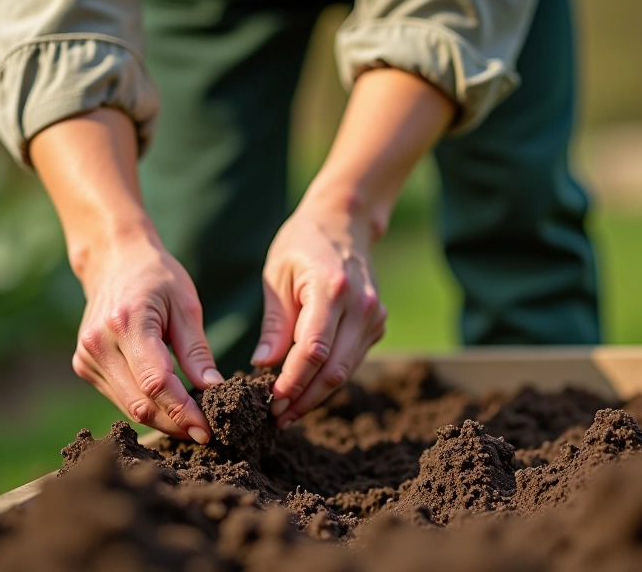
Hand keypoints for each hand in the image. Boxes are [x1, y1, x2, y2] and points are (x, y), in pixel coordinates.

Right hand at [71, 231, 222, 442]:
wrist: (114, 261)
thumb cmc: (157, 277)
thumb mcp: (185, 305)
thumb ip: (197, 351)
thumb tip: (214, 390)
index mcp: (125, 323)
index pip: (156, 383)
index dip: (183, 411)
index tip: (208, 429)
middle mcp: (98, 344)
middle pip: (140, 403)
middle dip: (175, 423)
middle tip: (207, 434)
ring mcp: (86, 357)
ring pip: (129, 407)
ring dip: (162, 420)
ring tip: (193, 422)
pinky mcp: (84, 366)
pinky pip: (121, 398)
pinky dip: (147, 407)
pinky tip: (170, 407)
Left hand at [252, 197, 386, 426]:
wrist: (345, 222)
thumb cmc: (302, 244)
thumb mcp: (277, 276)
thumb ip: (275, 323)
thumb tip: (264, 366)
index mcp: (332, 288)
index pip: (313, 349)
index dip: (293, 381)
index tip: (270, 401)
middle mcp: (360, 306)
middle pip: (334, 369)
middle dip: (304, 399)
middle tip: (276, 418)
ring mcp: (373, 316)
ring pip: (345, 372)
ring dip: (316, 396)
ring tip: (286, 412)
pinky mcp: (376, 325)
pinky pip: (351, 361)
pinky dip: (328, 380)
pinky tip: (305, 391)